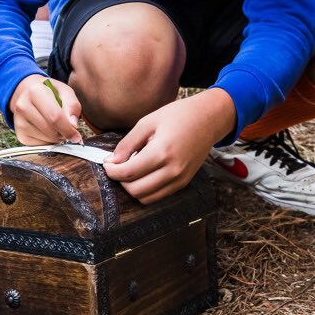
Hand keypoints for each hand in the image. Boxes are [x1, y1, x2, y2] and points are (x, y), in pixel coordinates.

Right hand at [10, 73, 83, 145]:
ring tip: (56, 127)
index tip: (77, 135)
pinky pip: (41, 145)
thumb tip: (73, 125)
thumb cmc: (50, 92)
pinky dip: (49, 141)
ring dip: (57, 138)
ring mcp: (19, 122)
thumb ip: (72, 106)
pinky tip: (47, 131)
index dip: (69, 129)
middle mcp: (23, 106)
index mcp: (35, 92)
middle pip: (51, 131)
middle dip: (64, 134)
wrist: (28, 93)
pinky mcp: (20, 134)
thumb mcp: (65, 92)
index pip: (55, 117)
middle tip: (67, 128)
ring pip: (47, 139)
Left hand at [103, 92, 233, 204]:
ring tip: (129, 171)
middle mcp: (173, 170)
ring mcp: (180, 179)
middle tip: (116, 167)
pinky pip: (159, 195)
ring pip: (147, 198)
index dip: (112, 171)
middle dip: (120, 181)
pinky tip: (143, 174)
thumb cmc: (178, 116)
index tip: (106, 164)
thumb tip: (112, 160)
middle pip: (136, 190)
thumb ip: (128, 143)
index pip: (129, 173)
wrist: (208, 119)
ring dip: (133, 188)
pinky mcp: (184, 183)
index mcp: (162, 152)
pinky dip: (146, 190)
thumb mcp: (148, 122)